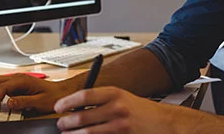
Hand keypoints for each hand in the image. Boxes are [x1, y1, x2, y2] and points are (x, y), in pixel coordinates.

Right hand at [0, 73, 78, 113]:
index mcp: (23, 80)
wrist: (63, 92)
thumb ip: (24, 101)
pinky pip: (1, 86)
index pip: (2, 87)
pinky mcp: (17, 85)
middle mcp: (18, 78)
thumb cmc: (54, 96)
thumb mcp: (40, 102)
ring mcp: (17, 81)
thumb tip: (9, 102)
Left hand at [53, 87, 176, 133]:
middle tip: (61, 125)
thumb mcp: (122, 97)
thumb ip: (101, 101)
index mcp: (115, 93)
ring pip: (87, 133)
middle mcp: (117, 108)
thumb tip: (75, 108)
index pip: (84, 95)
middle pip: (82, 117)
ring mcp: (120, 126)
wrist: (165, 123)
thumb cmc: (141, 110)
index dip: (67, 102)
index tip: (58, 108)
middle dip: (66, 123)